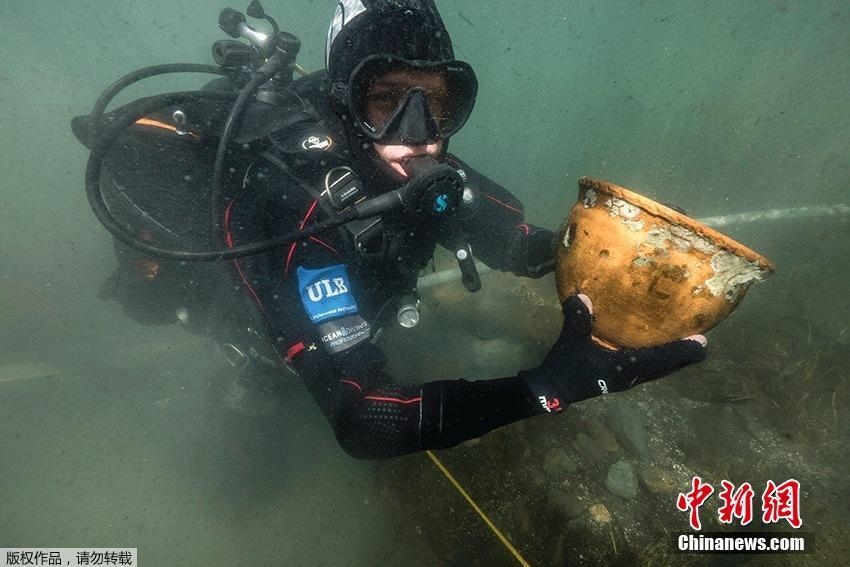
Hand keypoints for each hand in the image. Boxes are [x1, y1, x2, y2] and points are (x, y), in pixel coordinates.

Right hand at [519, 294, 706, 412]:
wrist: (552, 390)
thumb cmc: (565, 367)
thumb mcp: (570, 341)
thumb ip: (577, 318)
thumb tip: (583, 295)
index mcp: (623, 368)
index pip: (659, 360)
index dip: (681, 352)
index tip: (703, 343)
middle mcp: (631, 377)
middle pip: (666, 368)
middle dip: (684, 356)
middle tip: (702, 343)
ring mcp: (627, 380)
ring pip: (659, 371)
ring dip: (674, 359)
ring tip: (688, 346)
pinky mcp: (621, 379)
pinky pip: (649, 369)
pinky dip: (660, 360)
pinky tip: (660, 349)